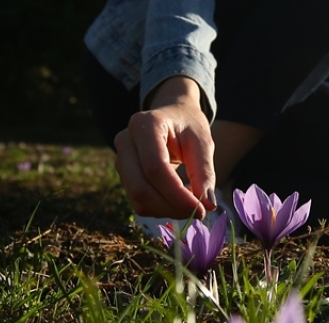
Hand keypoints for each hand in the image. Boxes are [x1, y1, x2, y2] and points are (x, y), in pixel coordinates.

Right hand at [113, 76, 216, 217]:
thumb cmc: (189, 126)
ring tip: (191, 205)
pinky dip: (159, 208)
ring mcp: (120, 158)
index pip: (155, 168)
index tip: (202, 208)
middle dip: (171, 206)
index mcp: (145, 124)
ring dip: (166, 210)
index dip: (177, 194)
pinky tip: (178, 202)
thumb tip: (209, 205)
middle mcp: (126, 140)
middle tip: (200, 212)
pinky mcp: (123, 174)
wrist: (172, 115)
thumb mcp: (203, 142)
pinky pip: (137, 200)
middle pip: (141, 186)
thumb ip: (204, 172)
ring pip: (137, 197)